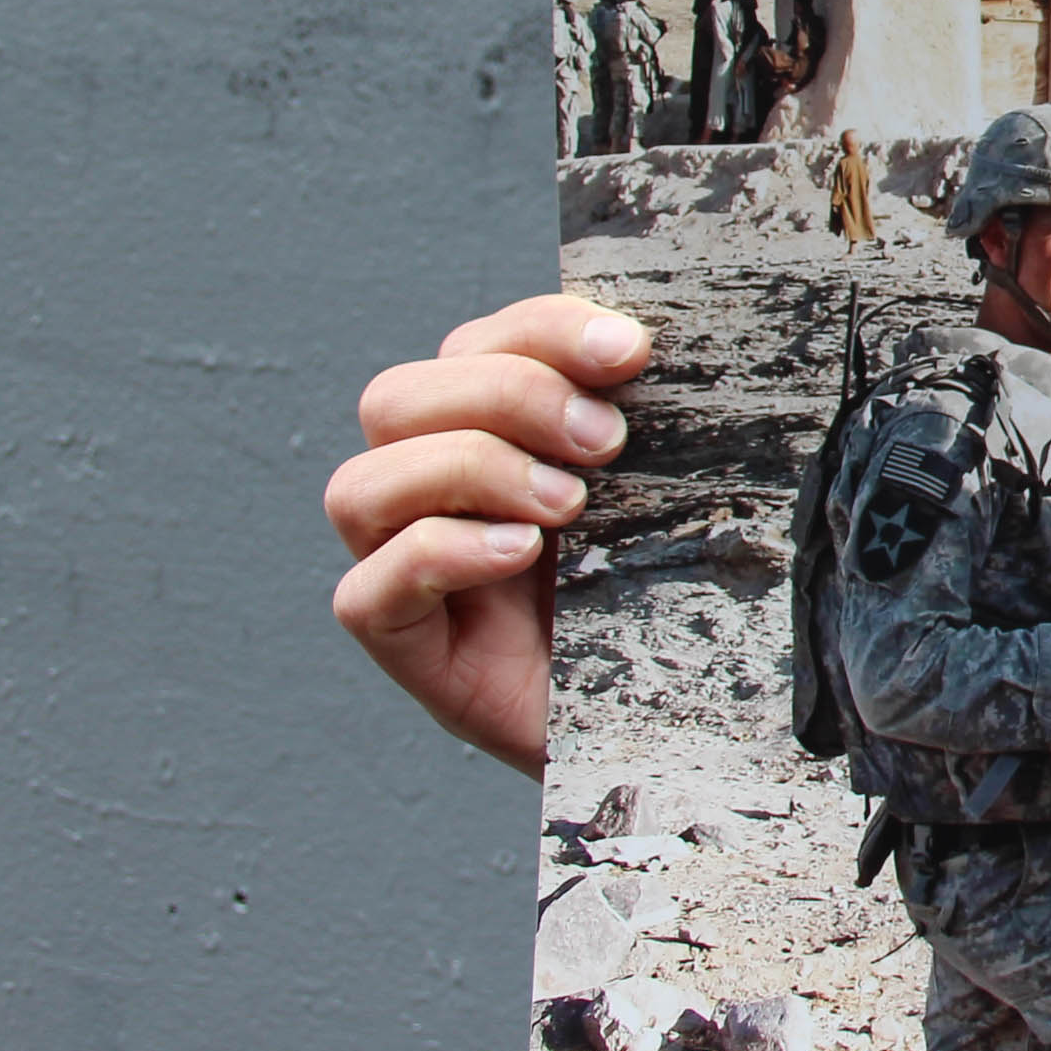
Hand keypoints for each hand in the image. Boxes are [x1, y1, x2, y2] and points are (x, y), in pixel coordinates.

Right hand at [323, 296, 649, 777]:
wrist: (691, 719)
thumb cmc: (678, 595)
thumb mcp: (676, 489)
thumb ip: (652, 415)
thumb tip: (654, 340)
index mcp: (498, 433)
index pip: (476, 345)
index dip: (541, 331)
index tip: (630, 349)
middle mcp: (437, 494)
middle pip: (397, 399)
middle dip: (507, 396)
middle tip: (606, 440)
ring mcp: (409, 573)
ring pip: (360, 487)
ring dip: (468, 469)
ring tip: (569, 505)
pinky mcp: (409, 651)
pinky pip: (366, 593)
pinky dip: (439, 554)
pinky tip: (518, 554)